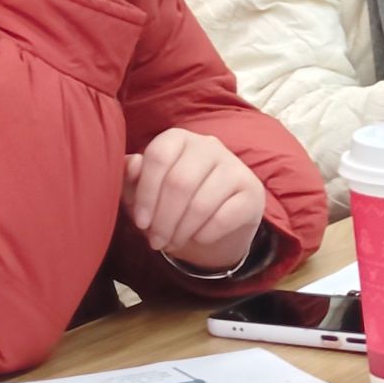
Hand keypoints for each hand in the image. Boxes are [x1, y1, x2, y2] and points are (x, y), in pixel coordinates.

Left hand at [123, 129, 267, 271]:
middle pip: (179, 182)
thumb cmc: (173, 204)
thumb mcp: (146, 193)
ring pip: (201, 203)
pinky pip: (223, 218)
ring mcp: (235, 166)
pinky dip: (204, 235)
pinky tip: (198, 238)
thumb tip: (131, 166)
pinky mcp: (253, 191)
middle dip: (163, 220)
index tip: (140, 222)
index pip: (159, 157)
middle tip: (156, 241)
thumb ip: (132, 179)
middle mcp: (209, 146)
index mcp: (179, 139)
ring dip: (181, 231)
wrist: (216, 224)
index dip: (146, 194)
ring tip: (172, 243)